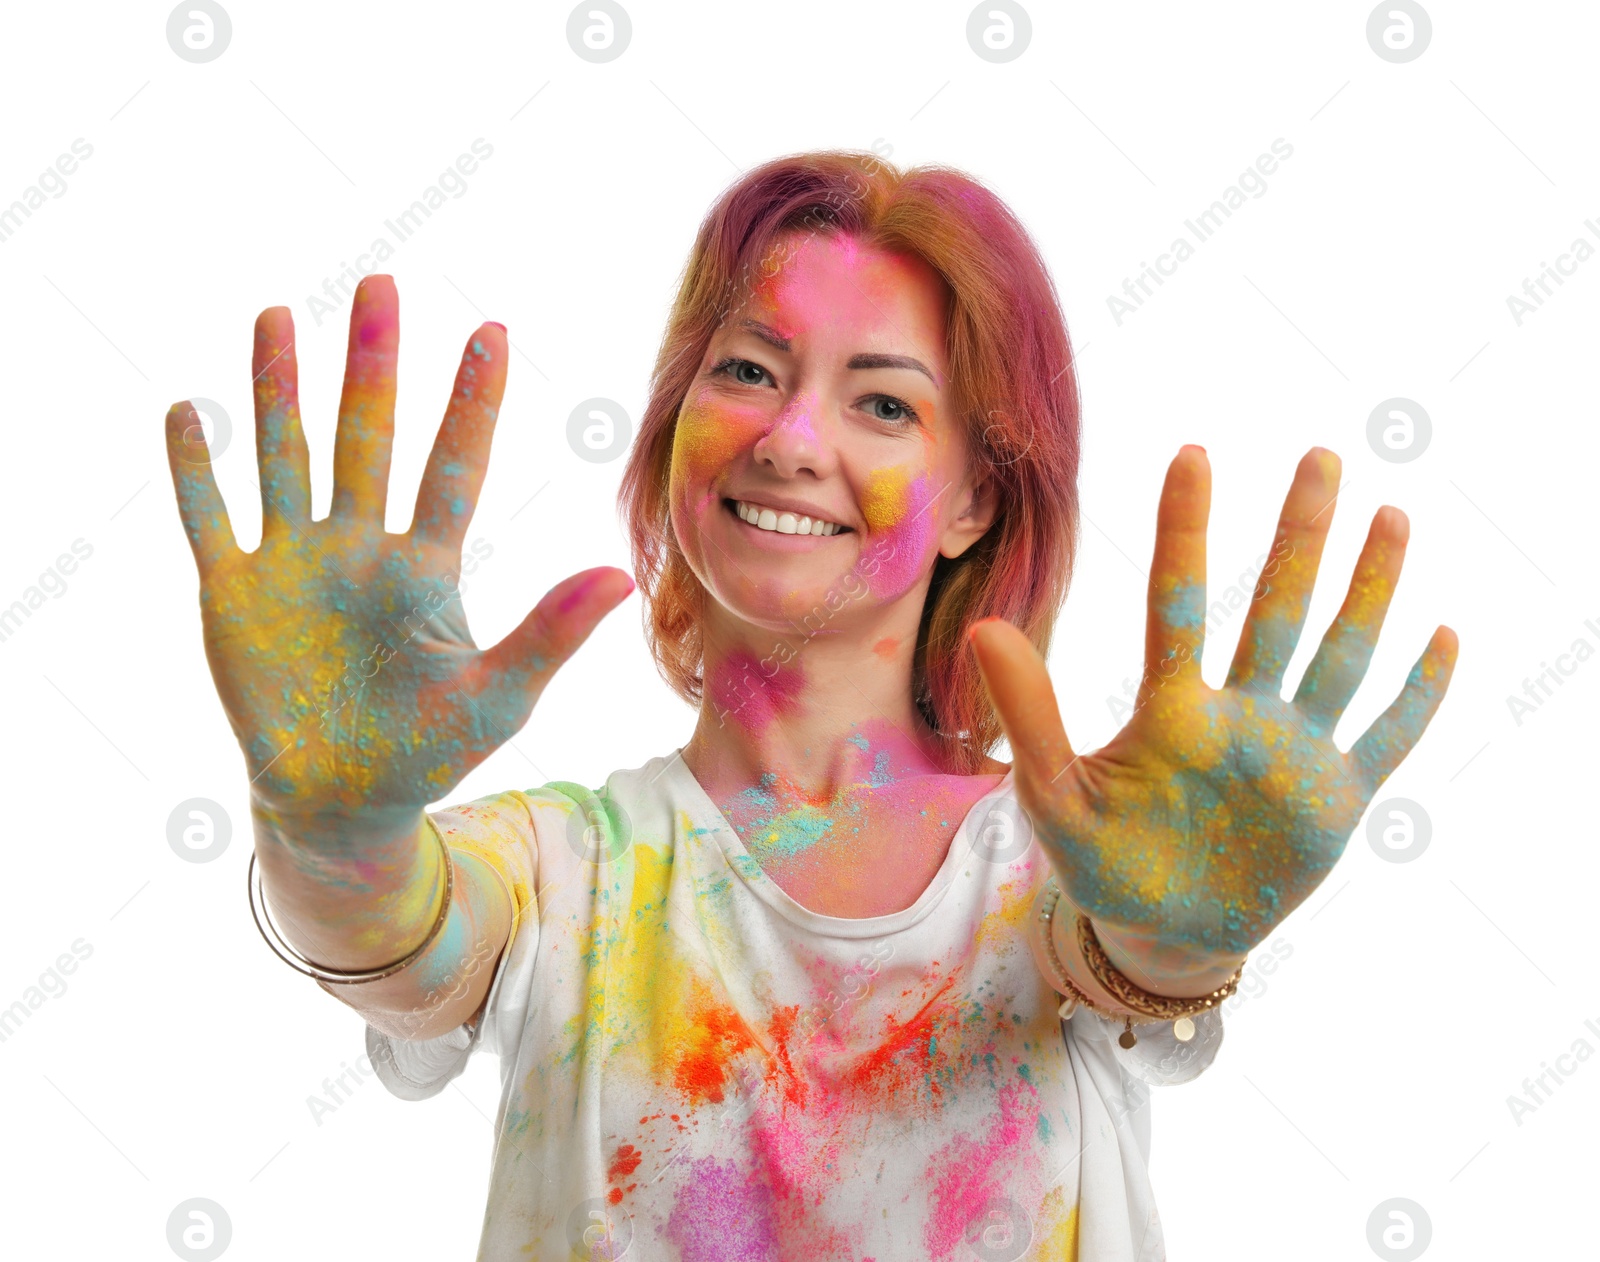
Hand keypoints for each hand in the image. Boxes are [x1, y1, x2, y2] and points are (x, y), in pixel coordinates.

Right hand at [165, 275, 633, 818]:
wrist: (343, 797)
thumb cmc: (429, 748)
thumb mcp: (498, 696)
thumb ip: (549, 634)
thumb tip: (620, 576)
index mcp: (426, 566)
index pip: (453, 466)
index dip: (472, 402)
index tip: (493, 331)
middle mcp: (359, 547)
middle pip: (365, 438)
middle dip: (371, 364)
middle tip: (381, 284)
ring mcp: (293, 564)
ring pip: (285, 457)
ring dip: (279, 391)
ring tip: (278, 316)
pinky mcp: (234, 594)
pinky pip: (211, 520)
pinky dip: (198, 471)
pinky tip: (189, 411)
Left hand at [971, 446, 1456, 961]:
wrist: (1160, 933)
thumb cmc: (1104, 859)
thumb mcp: (1057, 796)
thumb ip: (1031, 716)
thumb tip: (984, 628)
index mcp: (1172, 711)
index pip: (1177, 604)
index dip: (1183, 532)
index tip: (1192, 455)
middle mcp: (1240, 714)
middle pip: (1276, 609)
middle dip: (1300, 537)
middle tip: (1321, 456)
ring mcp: (1293, 752)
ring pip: (1339, 655)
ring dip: (1367, 591)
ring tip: (1392, 516)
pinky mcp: (1336, 801)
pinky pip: (1386, 738)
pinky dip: (1417, 695)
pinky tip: (1443, 636)